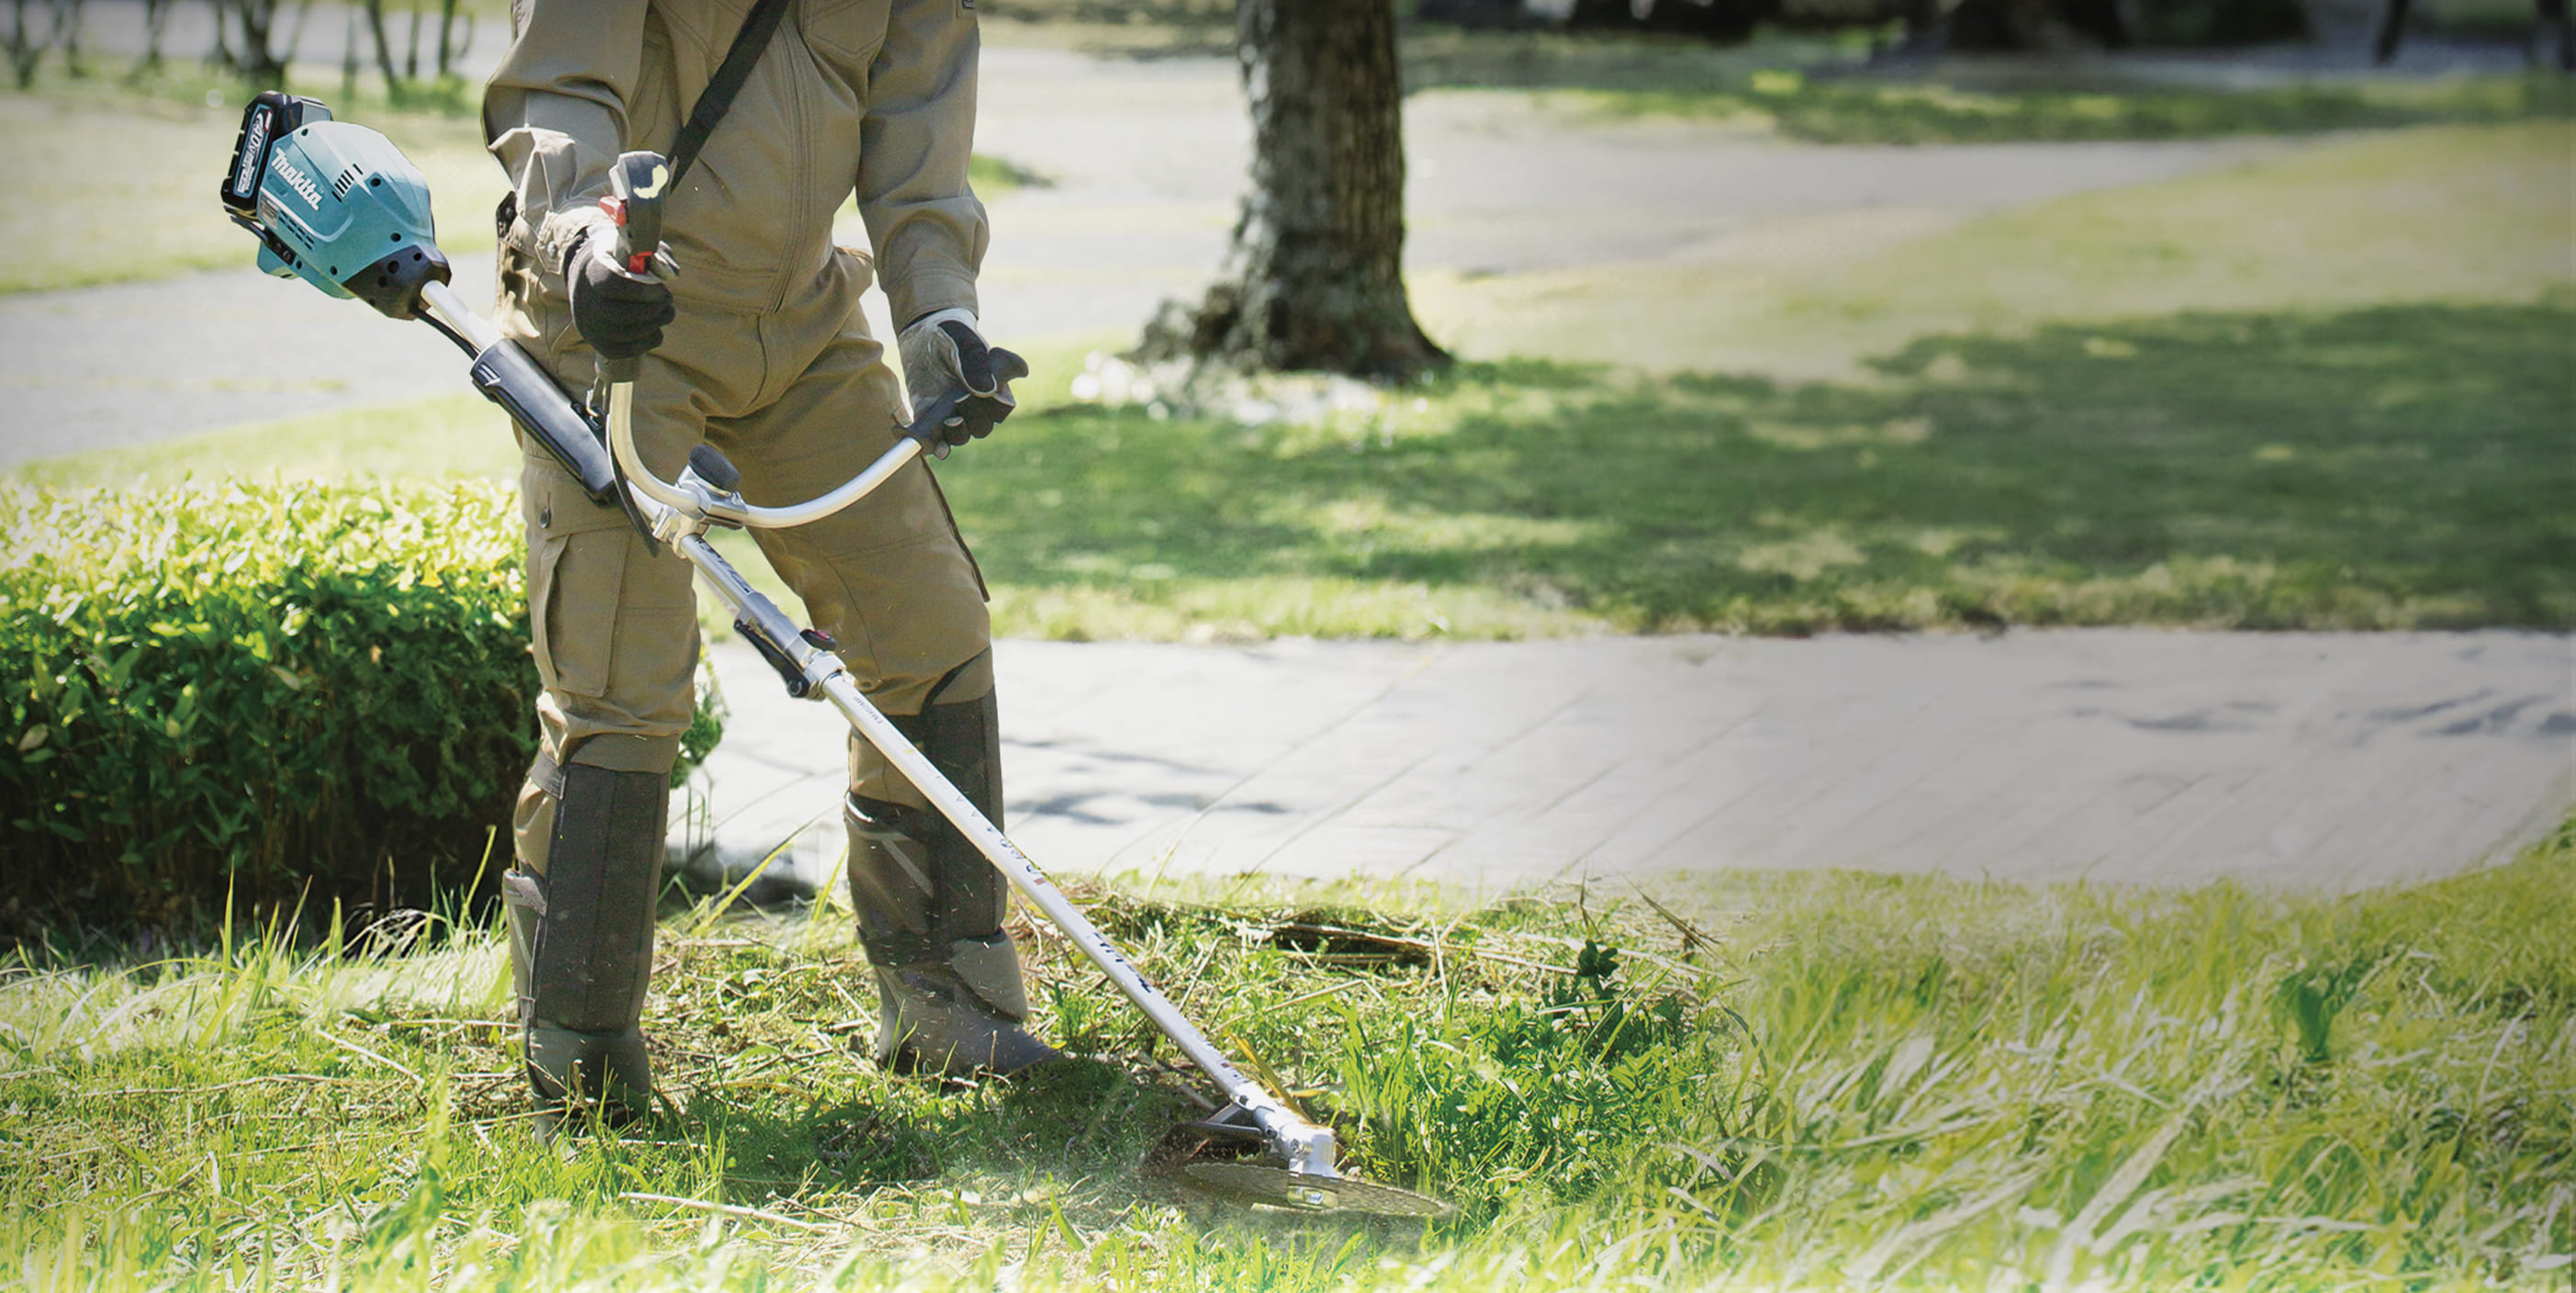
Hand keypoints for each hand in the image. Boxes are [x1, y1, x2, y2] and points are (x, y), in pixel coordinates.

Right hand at [567, 231, 674, 361]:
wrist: (593, 282)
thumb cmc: (623, 263)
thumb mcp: (638, 251)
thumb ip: (656, 256)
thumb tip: (671, 273)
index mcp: (591, 273)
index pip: (611, 286)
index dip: (641, 291)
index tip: (662, 288)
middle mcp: (585, 302)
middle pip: (620, 315)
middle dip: (653, 310)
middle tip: (668, 301)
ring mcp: (590, 326)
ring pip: (626, 334)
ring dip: (654, 324)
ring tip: (666, 313)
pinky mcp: (600, 344)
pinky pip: (628, 350)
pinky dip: (649, 340)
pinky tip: (655, 328)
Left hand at [899, 309, 1027, 454]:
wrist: (924, 334)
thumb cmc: (952, 334)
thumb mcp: (964, 343)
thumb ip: (976, 363)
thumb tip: (987, 391)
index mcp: (994, 387)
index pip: (1002, 408)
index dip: (995, 406)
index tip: (981, 394)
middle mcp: (977, 406)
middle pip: (982, 426)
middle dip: (973, 419)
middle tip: (959, 401)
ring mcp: (954, 414)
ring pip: (962, 436)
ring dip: (957, 434)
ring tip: (949, 421)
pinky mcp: (932, 419)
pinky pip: (936, 440)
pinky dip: (934, 446)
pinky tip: (932, 445)